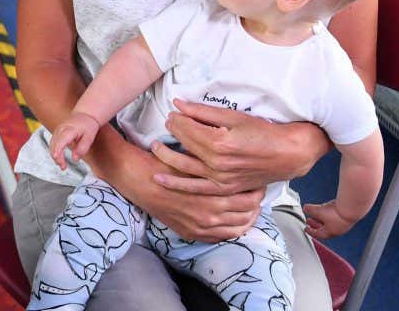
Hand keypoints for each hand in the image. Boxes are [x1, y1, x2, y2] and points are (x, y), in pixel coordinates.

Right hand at [49, 113, 99, 169]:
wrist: (85, 114)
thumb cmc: (88, 125)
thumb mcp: (90, 137)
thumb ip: (82, 148)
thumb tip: (75, 158)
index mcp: (69, 129)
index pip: (60, 142)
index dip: (58, 153)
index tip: (60, 162)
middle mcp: (61, 129)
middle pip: (54, 145)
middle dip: (56, 157)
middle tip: (64, 167)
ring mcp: (57, 130)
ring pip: (52, 145)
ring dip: (55, 156)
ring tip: (63, 166)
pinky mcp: (56, 133)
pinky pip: (53, 144)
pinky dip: (55, 152)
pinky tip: (60, 159)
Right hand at [113, 141, 264, 242]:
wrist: (139, 180)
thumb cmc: (166, 164)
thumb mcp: (194, 161)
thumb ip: (216, 167)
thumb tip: (237, 163)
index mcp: (211, 196)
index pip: (247, 199)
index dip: (256, 190)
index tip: (258, 181)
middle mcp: (208, 216)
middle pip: (245, 215)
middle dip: (255, 203)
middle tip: (259, 192)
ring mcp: (200, 227)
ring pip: (237, 228)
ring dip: (248, 218)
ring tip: (251, 207)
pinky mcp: (192, 233)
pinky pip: (221, 237)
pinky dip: (232, 230)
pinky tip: (236, 220)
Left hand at [157, 100, 323, 194]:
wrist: (286, 154)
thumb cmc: (263, 131)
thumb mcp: (234, 117)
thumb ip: (203, 112)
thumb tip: (179, 104)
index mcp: (220, 142)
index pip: (188, 129)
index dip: (178, 119)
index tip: (173, 113)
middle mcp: (218, 163)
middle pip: (185, 145)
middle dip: (173, 133)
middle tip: (166, 124)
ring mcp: (220, 179)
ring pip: (185, 167)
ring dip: (167, 157)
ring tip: (155, 147)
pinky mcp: (224, 188)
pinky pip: (196, 188)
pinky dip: (178, 184)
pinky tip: (161, 179)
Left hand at [303, 200, 356, 239]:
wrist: (351, 208)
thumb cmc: (336, 214)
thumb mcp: (318, 211)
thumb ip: (310, 210)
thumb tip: (305, 208)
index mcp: (330, 232)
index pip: (318, 235)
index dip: (310, 231)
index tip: (306, 229)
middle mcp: (338, 229)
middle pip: (324, 229)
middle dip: (316, 224)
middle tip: (309, 220)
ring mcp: (343, 223)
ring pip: (330, 222)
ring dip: (323, 218)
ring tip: (318, 212)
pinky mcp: (347, 216)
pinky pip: (336, 216)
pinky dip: (330, 213)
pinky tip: (328, 207)